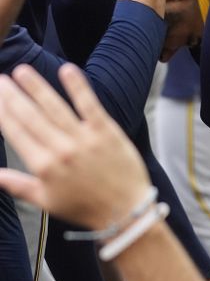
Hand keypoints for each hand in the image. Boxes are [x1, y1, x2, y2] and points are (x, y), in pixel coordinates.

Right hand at [0, 63, 150, 229]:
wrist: (125, 209)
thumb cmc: (86, 207)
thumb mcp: (46, 201)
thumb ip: (17, 185)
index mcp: (44, 167)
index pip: (17, 133)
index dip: (3, 112)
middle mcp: (61, 150)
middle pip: (31, 117)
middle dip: (13, 96)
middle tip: (1, 79)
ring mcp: (84, 139)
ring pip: (55, 108)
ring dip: (37, 88)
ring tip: (22, 71)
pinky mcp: (106, 132)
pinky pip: (90, 105)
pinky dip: (78, 87)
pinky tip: (67, 70)